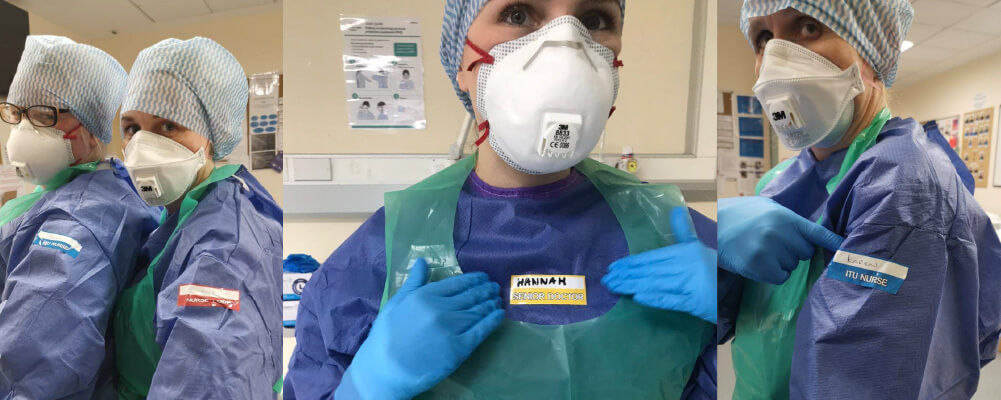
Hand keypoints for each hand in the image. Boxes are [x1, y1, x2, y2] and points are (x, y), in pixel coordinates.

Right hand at [336, 259, 504, 399]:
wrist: (386, 371)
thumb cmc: (386, 337)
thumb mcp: (395, 303)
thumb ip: (413, 283)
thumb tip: (423, 261)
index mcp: (425, 296)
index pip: (457, 283)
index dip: (474, 279)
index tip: (483, 277)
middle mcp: (441, 309)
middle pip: (471, 296)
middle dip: (486, 290)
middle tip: (494, 288)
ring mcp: (451, 329)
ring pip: (479, 311)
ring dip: (491, 304)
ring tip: (497, 300)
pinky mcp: (459, 348)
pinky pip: (481, 331)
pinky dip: (493, 321)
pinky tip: (499, 315)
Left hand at [601, 207, 716, 323]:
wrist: (736, 291)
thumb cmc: (712, 269)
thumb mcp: (698, 248)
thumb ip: (684, 231)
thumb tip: (676, 210)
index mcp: (685, 252)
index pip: (652, 257)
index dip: (631, 262)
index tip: (613, 267)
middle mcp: (686, 265)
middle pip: (651, 271)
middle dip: (627, 276)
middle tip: (606, 280)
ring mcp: (690, 284)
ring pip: (656, 284)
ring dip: (633, 286)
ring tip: (615, 288)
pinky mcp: (695, 302)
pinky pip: (672, 300)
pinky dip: (656, 299)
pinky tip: (639, 298)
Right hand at [718, 196, 842, 283]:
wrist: (712, 226)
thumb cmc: (741, 214)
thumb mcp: (768, 207)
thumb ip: (791, 218)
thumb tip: (817, 232)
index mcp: (786, 217)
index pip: (818, 234)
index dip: (835, 245)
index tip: (850, 254)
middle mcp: (780, 234)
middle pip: (805, 253)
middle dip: (795, 251)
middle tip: (775, 243)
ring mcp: (769, 251)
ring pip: (793, 266)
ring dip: (782, 262)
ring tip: (762, 250)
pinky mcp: (758, 267)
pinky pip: (780, 277)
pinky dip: (773, 273)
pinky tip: (759, 262)